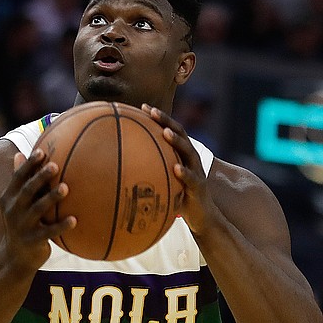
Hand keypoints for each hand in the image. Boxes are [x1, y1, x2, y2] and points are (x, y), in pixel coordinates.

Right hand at [0, 149, 74, 272]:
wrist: (14, 257)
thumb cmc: (20, 223)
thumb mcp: (14, 203)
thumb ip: (19, 180)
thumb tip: (20, 153)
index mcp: (9, 198)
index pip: (18, 178)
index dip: (29, 164)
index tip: (42, 152)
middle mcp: (13, 210)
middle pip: (27, 190)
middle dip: (40, 177)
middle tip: (55, 166)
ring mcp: (21, 226)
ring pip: (37, 209)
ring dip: (51, 198)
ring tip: (66, 188)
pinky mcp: (32, 241)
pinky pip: (48, 232)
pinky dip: (61, 226)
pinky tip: (75, 220)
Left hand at [142, 104, 212, 233]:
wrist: (201, 216)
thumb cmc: (178, 195)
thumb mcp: (162, 179)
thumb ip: (149, 169)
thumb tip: (121, 165)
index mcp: (181, 154)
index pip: (170, 130)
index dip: (159, 118)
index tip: (143, 106)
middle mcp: (190, 158)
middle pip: (179, 134)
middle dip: (166, 121)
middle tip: (152, 111)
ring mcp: (196, 171)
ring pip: (188, 152)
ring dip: (177, 141)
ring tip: (165, 132)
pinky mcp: (199, 187)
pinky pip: (192, 179)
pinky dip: (184, 173)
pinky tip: (176, 168)